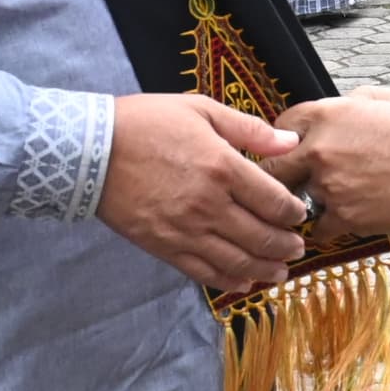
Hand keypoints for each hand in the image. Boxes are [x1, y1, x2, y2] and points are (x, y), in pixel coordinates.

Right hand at [100, 94, 310, 291]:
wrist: (91, 150)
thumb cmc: (145, 123)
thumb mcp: (199, 109)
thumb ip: (248, 129)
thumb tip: (290, 141)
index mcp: (223, 167)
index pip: (274, 201)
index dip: (293, 213)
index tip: (298, 215)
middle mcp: (210, 205)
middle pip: (262, 237)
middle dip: (286, 246)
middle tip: (297, 247)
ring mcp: (187, 230)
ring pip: (238, 261)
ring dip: (266, 269)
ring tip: (280, 271)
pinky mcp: (165, 246)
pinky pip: (204, 272)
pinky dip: (230, 281)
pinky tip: (244, 281)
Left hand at [277, 95, 389, 237]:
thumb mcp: (373, 101)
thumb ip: (337, 111)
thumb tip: (319, 123)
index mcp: (325, 114)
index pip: (282, 125)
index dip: (284, 140)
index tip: (288, 150)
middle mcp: (318, 149)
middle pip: (274, 168)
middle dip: (278, 176)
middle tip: (285, 183)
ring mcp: (328, 185)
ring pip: (295, 200)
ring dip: (305, 201)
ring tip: (324, 201)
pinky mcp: (343, 215)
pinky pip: (317, 228)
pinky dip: (324, 227)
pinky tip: (334, 221)